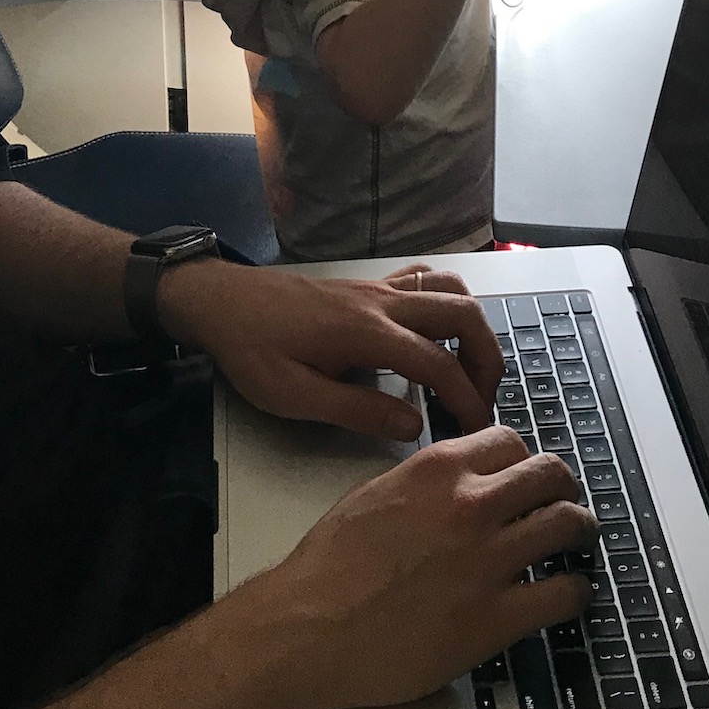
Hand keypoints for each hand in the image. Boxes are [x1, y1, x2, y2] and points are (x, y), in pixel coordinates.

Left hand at [159, 262, 503, 437]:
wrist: (221, 301)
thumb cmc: (252, 351)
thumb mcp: (295, 396)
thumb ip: (358, 412)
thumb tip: (414, 426)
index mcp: (368, 333)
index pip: (440, 364)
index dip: (467, 400)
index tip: (477, 431)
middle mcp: (382, 302)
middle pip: (462, 315)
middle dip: (486, 358)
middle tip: (482, 400)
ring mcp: (377, 288)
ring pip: (450, 289)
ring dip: (472, 327)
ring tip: (467, 368)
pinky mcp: (367, 284)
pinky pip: (424, 278)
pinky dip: (447, 300)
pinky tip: (438, 330)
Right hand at [273, 427, 598, 708]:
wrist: (309, 628)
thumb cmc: (328, 566)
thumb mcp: (373, 493)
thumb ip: (424, 482)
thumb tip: (455, 485)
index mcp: (438, 469)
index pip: (510, 441)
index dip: (522, 459)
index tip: (526, 475)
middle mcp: (471, 505)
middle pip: (549, 475)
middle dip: (562, 487)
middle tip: (564, 502)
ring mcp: (488, 561)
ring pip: (567, 525)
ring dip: (580, 531)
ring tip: (579, 541)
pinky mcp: (495, 619)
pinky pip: (563, 595)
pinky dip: (575, 592)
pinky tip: (570, 594)